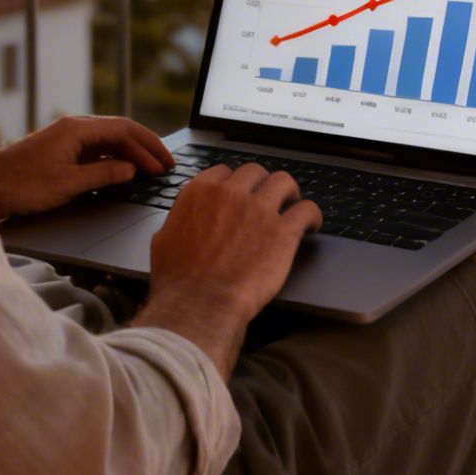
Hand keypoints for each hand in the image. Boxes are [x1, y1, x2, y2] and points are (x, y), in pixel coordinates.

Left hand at [0, 115, 171, 221]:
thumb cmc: (21, 184)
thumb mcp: (68, 184)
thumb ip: (103, 175)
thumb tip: (130, 170)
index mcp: (77, 129)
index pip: (124, 129)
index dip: (148, 145)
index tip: (164, 161)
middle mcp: (73, 129)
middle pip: (119, 133)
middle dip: (144, 149)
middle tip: (164, 167)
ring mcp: (67, 140)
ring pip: (108, 142)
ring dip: (130, 155)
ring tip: (149, 171)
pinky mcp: (61, 152)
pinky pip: (95, 151)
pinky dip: (114, 160)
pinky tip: (123, 173)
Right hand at [146, 163, 322, 328]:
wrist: (200, 303)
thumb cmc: (178, 279)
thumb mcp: (163, 241)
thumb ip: (177, 222)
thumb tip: (180, 223)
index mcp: (201, 192)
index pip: (225, 172)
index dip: (235, 183)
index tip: (241, 194)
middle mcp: (231, 193)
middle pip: (256, 172)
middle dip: (262, 184)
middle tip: (267, 200)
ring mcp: (259, 210)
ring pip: (284, 182)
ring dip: (289, 193)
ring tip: (292, 205)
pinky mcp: (283, 231)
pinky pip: (307, 210)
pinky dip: (312, 215)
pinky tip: (311, 224)